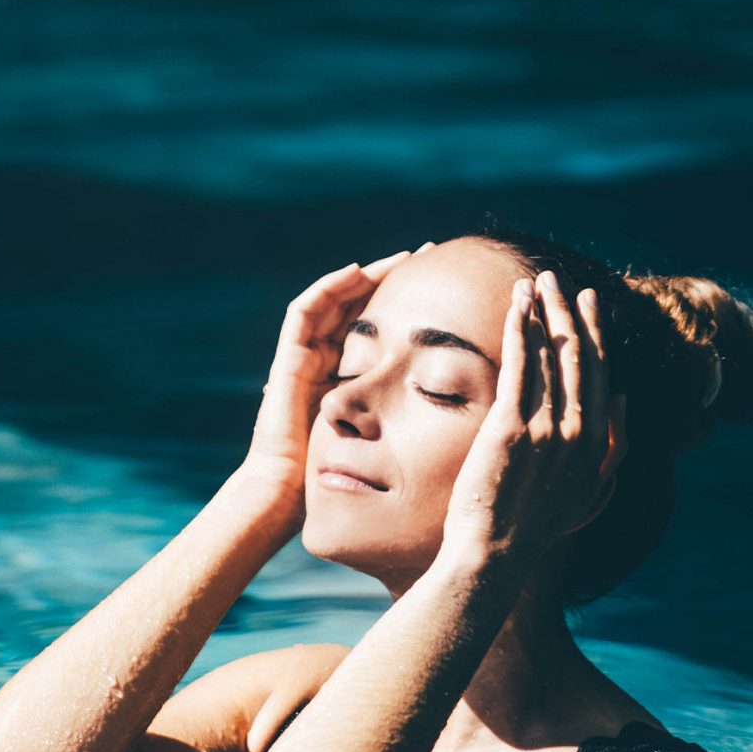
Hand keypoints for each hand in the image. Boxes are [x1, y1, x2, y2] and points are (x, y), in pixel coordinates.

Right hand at [238, 245, 433, 526]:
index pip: (378, 327)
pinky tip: (357, 272)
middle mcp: (326, 361)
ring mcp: (304, 358)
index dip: (407, 304)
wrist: (288, 495)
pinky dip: (329, 289)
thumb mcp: (387, 439)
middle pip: (358, 305)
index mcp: (349, 377)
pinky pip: (304, 312)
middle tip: (426, 255)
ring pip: (334, 301)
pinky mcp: (288, 359)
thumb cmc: (338, 477)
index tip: (443, 287)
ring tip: (400, 258)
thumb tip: (465, 414)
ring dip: (365, 276)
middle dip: (391, 279)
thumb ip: (412, 422)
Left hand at [441, 270, 626, 566]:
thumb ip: (614, 447)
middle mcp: (577, 431)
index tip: (588, 300)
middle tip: (557, 278)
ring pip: (549, 355)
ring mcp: (545, 428)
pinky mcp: (510, 428)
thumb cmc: (537, 527)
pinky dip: (520, 331)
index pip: (600, 372)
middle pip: (577, 355)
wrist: (494, 555)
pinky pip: (519, 366)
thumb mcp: (591, 493)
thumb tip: (623, 399)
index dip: (595, 332)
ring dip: (542, 311)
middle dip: (568, 311)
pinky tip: (517, 306)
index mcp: (597, 442)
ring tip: (534, 283)